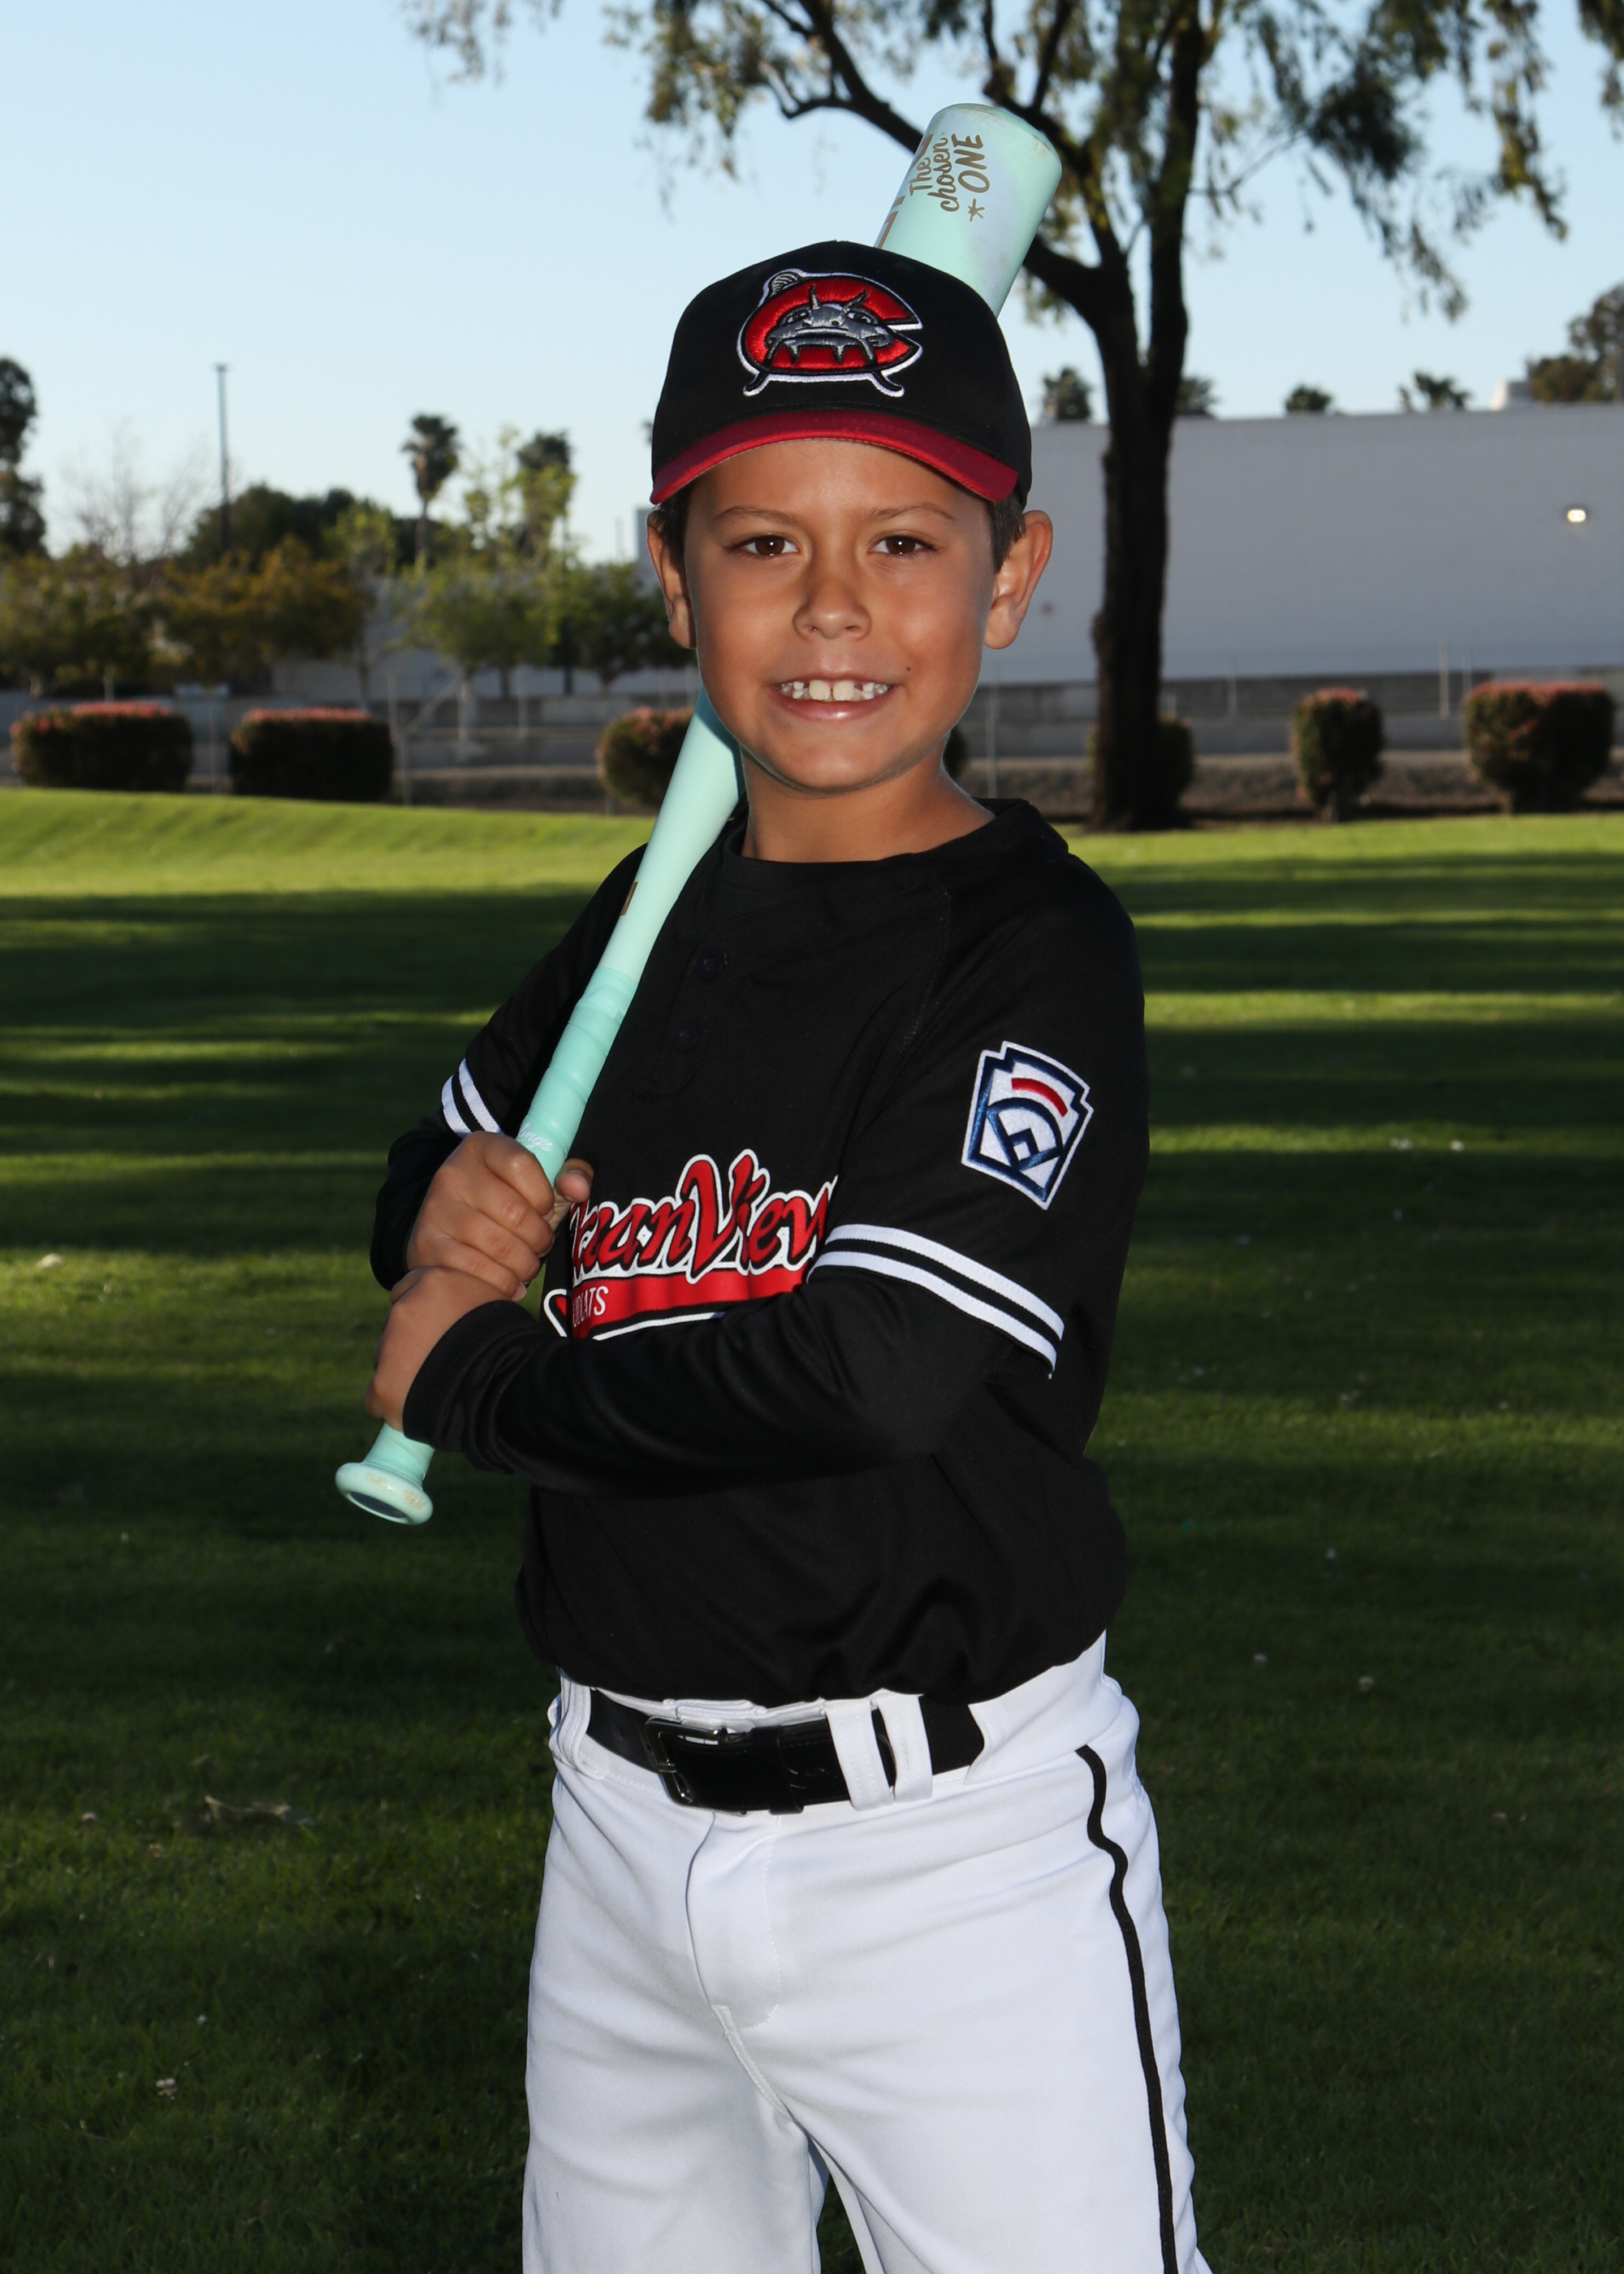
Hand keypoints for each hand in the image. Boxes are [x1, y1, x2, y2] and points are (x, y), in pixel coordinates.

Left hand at [366, 1266, 507, 1430]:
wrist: (508, 1383)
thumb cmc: (511, 1344)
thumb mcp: (494, 1301)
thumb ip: (467, 1298)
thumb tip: (465, 1308)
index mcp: (434, 1283)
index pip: (409, 1290)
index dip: (423, 1312)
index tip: (437, 1331)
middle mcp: (404, 1308)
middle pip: (395, 1327)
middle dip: (412, 1343)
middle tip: (441, 1362)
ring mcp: (389, 1348)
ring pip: (385, 1360)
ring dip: (403, 1372)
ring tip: (436, 1388)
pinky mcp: (383, 1387)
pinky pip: (376, 1397)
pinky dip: (392, 1404)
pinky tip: (417, 1409)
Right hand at [406, 1132, 592, 1299]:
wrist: (450, 1236)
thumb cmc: (505, 1208)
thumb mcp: (538, 1187)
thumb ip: (567, 1178)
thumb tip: (578, 1186)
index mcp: (481, 1147)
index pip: (521, 1163)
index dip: (543, 1193)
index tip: (544, 1208)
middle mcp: (452, 1173)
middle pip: (514, 1211)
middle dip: (539, 1237)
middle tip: (540, 1244)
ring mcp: (436, 1209)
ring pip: (500, 1246)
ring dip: (525, 1263)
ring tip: (526, 1263)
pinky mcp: (428, 1245)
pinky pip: (480, 1271)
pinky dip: (504, 1282)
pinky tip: (509, 1280)